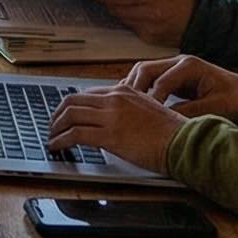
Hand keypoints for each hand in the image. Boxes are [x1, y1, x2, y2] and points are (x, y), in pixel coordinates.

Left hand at [46, 87, 186, 172]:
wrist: (185, 142)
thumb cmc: (173, 132)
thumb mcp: (149, 109)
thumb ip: (129, 109)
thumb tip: (114, 119)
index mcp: (124, 90)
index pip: (88, 93)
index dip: (72, 105)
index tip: (66, 115)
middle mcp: (114, 99)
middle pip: (73, 101)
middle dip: (58, 114)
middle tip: (53, 126)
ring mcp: (111, 116)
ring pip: (70, 115)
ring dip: (56, 127)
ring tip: (52, 137)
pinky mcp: (109, 135)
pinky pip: (75, 134)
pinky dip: (61, 140)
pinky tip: (57, 146)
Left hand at [80, 0, 197, 46]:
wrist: (202, 23)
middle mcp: (149, 15)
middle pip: (117, 9)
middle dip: (108, 2)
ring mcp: (149, 29)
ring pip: (122, 19)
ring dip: (117, 12)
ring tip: (124, 4)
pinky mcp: (150, 40)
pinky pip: (131, 28)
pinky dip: (129, 21)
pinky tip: (138, 15)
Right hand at [118, 54, 237, 121]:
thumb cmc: (237, 99)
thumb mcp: (217, 107)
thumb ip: (191, 112)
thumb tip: (166, 120)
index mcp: (190, 66)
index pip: (161, 81)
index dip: (150, 99)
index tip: (144, 116)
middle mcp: (179, 62)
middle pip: (145, 69)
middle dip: (134, 88)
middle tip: (125, 108)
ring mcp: (175, 67)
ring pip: (144, 72)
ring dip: (133, 87)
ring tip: (124, 105)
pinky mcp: (173, 76)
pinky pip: (150, 79)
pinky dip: (140, 89)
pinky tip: (134, 103)